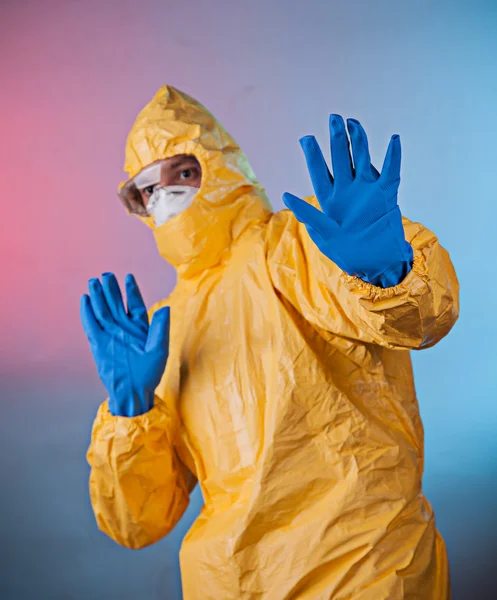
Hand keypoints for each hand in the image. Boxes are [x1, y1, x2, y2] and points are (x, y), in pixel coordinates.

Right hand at [80, 273, 169, 416]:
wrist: (132, 392)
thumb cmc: (149, 373)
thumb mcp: (159, 349)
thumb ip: (160, 328)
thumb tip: (165, 307)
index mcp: (140, 328)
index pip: (135, 304)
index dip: (132, 290)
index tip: (128, 276)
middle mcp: (124, 329)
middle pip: (116, 304)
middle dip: (111, 289)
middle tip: (106, 274)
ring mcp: (111, 335)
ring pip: (103, 311)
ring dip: (98, 296)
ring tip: (94, 280)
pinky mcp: (98, 343)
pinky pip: (91, 324)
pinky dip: (87, 312)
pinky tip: (84, 299)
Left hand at [283, 115, 412, 286]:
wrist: (376, 264)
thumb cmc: (347, 252)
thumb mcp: (324, 236)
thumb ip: (308, 215)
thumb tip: (285, 196)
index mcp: (330, 200)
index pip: (319, 171)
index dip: (313, 154)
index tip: (306, 138)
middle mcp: (347, 191)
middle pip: (340, 158)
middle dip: (337, 138)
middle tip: (334, 118)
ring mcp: (367, 191)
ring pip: (362, 159)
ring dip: (359, 141)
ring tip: (353, 122)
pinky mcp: (386, 195)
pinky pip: (390, 172)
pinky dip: (393, 156)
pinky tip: (394, 139)